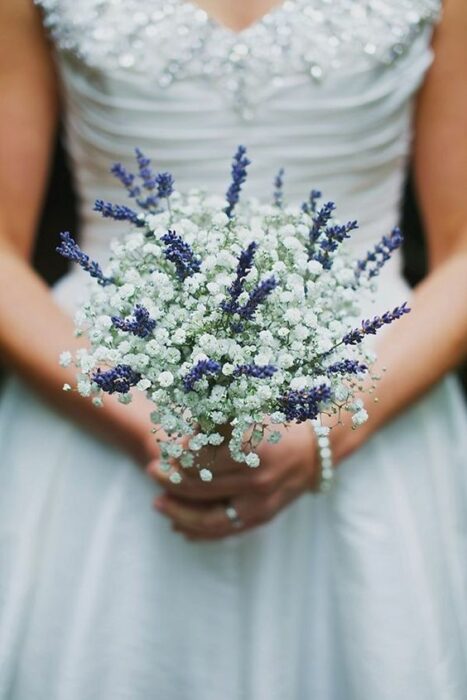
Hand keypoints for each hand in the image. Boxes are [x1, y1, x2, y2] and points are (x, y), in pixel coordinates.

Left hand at [147, 422, 318, 540]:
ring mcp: (260, 503)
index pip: (201, 458)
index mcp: (252, 448)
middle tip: (151, 470)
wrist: (316, 451)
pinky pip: (224, 531)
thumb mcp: (250, 412)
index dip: (178, 454)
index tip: (166, 447)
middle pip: (200, 487)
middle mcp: (256, 479)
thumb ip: (216, 419)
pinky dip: (199, 532)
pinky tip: (179, 527)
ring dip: (178, 512)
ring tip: (157, 504)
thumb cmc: (280, 424)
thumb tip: (181, 428)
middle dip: (171, 479)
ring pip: (208, 517)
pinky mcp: (262, 518)